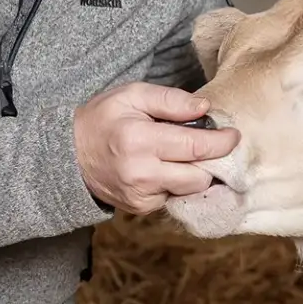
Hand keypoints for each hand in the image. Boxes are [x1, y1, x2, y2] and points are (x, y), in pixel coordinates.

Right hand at [72, 81, 239, 215]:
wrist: (68, 156)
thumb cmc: (103, 118)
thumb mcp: (132, 94)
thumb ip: (170, 100)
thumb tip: (205, 108)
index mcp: (140, 140)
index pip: (195, 147)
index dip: (221, 142)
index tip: (234, 135)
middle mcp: (142, 173)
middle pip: (200, 176)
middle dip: (211, 160)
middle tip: (209, 144)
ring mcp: (140, 196)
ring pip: (190, 189)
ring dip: (195, 172)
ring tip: (182, 154)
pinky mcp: (140, 209)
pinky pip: (174, 196)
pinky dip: (176, 182)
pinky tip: (163, 168)